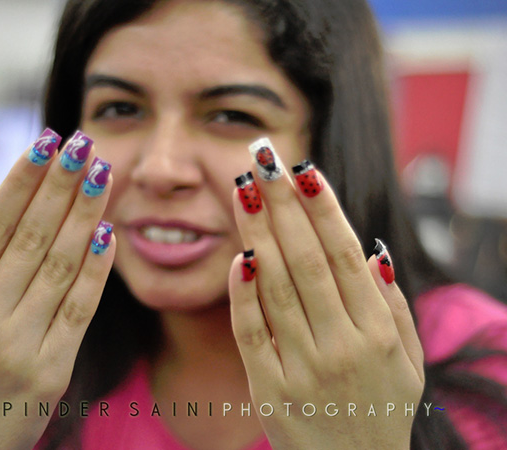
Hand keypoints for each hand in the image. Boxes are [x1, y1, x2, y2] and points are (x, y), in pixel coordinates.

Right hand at [0, 130, 115, 448]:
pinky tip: (110, 233)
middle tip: (84, 142)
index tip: (46, 143)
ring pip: (59, 263)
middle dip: (61, 184)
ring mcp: (18, 343)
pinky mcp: (52, 368)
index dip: (21, 180)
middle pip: (31, 235)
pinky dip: (96, 269)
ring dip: (85, 213)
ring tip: (103, 173)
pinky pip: (79, 307)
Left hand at [229, 139, 423, 448]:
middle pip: (306, 259)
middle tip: (263, 158)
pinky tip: (239, 255)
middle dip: (283, 202)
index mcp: (378, 332)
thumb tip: (372, 249)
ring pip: (277, 285)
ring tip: (244, 189)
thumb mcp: (408, 361)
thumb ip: (393, 304)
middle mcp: (342, 345)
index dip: (322, 207)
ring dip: (259, 232)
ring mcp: (303, 368)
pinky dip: (242, 293)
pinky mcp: (269, 390)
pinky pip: (251, 332)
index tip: (303, 166)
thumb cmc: (382, 409)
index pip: (344, 253)